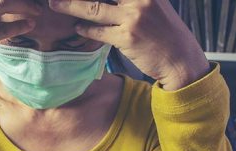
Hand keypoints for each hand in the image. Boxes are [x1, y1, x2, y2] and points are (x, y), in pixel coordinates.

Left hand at [47, 0, 208, 89]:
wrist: (181, 59)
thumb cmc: (166, 34)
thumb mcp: (154, 6)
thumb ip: (133, 1)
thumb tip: (107, 2)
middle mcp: (141, 0)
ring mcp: (133, 18)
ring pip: (93, 8)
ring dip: (70, 6)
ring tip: (54, 4)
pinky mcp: (127, 38)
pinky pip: (99, 32)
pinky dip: (86, 30)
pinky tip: (77, 29)